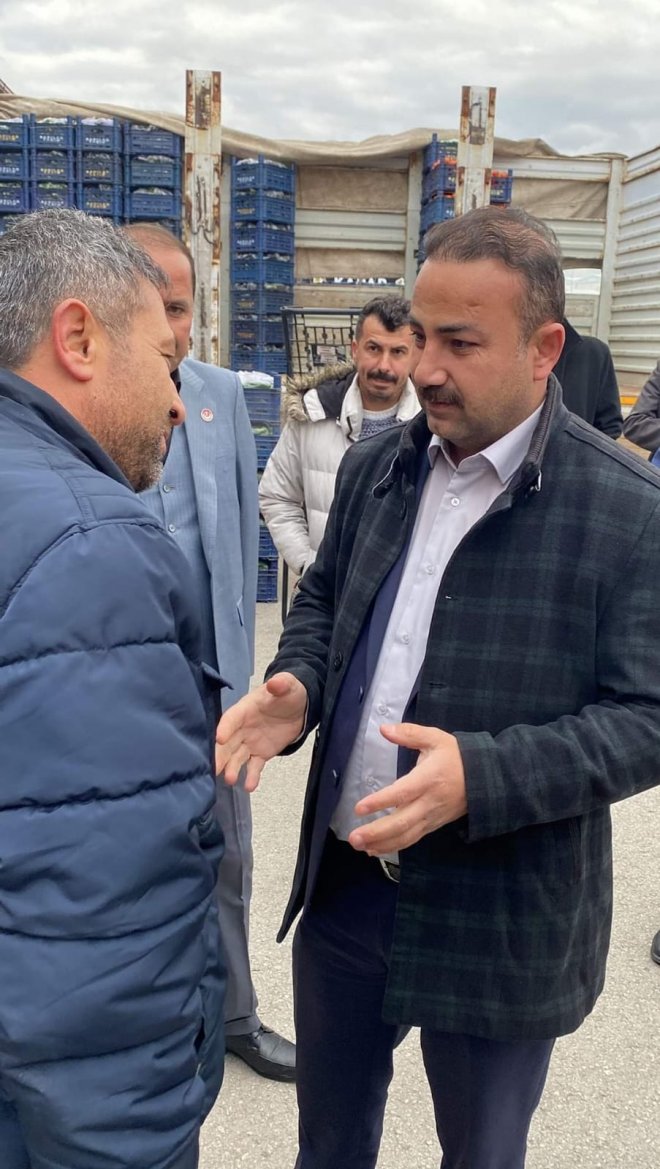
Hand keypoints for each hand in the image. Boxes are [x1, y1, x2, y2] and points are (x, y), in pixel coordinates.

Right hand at [215, 672, 307, 791]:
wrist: (299, 707)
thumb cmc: (288, 693)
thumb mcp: (287, 685)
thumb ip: (281, 684)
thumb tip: (276, 683)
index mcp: (245, 709)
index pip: (232, 718)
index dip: (225, 727)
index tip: (218, 738)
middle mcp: (243, 727)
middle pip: (228, 742)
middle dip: (220, 754)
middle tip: (214, 767)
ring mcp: (250, 742)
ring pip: (237, 756)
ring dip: (232, 767)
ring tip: (230, 779)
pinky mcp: (261, 754)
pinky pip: (254, 766)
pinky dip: (252, 776)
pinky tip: (249, 786)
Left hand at [348, 723, 466, 855]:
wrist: (486, 778)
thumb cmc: (458, 756)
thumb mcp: (436, 738)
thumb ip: (409, 733)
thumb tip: (383, 729)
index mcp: (428, 779)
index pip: (402, 793)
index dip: (380, 802)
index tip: (359, 808)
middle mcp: (429, 802)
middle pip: (402, 822)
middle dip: (376, 832)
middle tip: (353, 837)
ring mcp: (432, 817)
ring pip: (406, 836)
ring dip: (382, 843)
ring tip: (358, 846)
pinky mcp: (433, 825)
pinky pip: (412, 839)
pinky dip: (393, 846)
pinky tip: (374, 849)